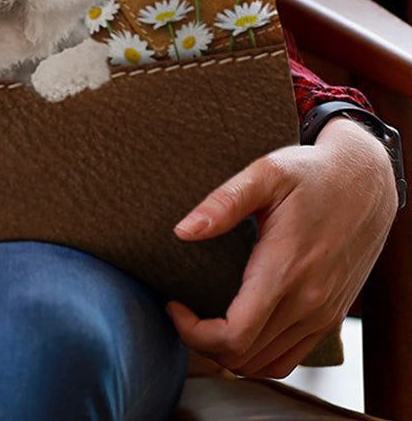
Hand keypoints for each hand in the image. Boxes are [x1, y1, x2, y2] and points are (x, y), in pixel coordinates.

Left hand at [165, 116, 398, 378]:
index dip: (193, 332)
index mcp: (285, 270)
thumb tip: (183, 231)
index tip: (173, 304)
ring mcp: (322, 314)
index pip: (234, 335)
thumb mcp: (265, 173)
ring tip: (203, 319)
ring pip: (266, 365)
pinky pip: (289, 357)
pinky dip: (257, 355)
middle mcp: (308, 302)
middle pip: (244, 357)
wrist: (365, 183)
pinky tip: (237, 327)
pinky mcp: (330, 316)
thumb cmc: (311, 174)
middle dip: (201, 342)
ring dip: (228, 353)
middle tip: (181, 309)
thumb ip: (223, 203)